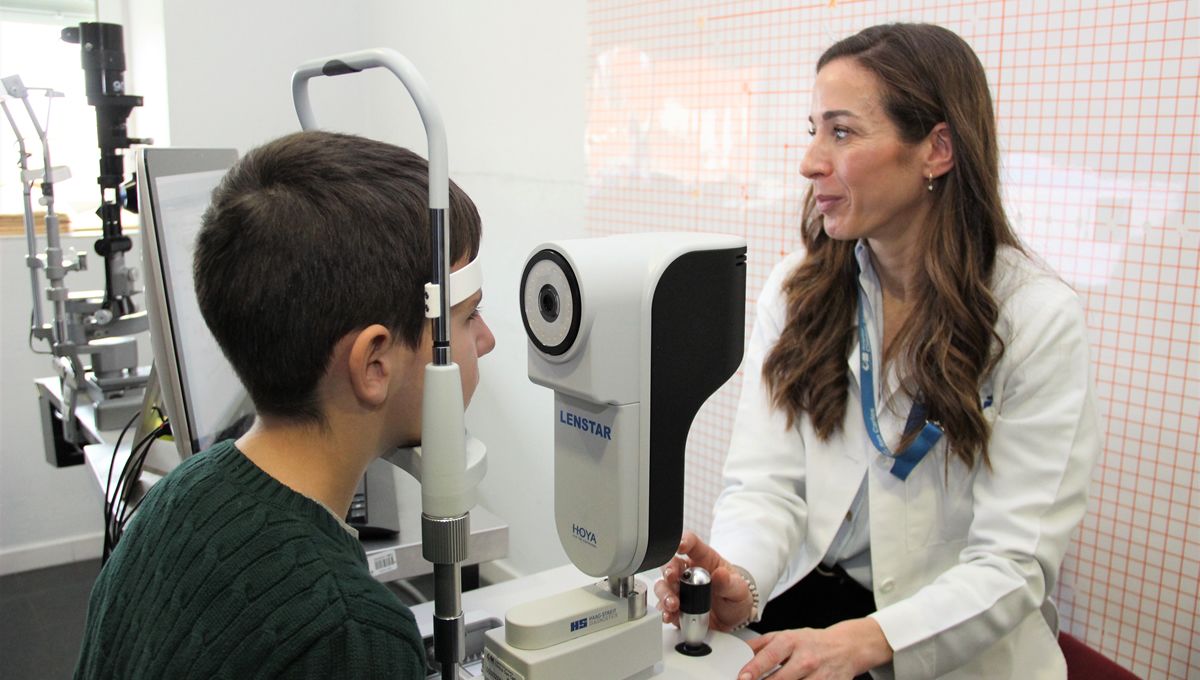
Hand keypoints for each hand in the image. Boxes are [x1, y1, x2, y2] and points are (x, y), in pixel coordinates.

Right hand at [653, 530, 752, 630]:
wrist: (733, 620)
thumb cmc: (735, 597)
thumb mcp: (739, 590)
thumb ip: (729, 583)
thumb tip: (720, 574)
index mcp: (704, 560)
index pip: (692, 544)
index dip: (683, 541)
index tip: (680, 546)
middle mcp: (689, 572)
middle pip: (671, 564)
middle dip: (668, 570)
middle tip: (672, 578)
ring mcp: (681, 590)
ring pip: (664, 586)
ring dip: (665, 593)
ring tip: (673, 604)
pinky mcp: (677, 607)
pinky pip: (664, 607)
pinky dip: (665, 612)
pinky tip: (669, 615)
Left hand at [737, 618, 891, 679]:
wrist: (845, 648)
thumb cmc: (811, 642)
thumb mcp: (785, 636)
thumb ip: (760, 645)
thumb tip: (739, 653)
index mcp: (791, 642)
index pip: (769, 656)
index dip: (754, 669)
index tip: (742, 677)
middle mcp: (805, 659)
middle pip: (780, 679)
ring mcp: (818, 676)